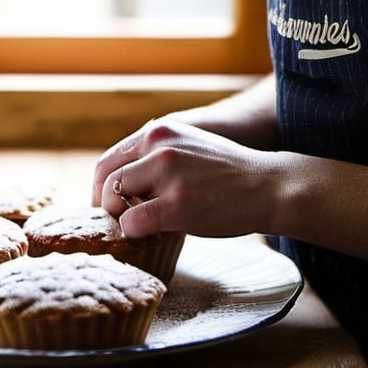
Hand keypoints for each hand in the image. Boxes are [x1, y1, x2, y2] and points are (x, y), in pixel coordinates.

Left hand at [92, 116, 274, 239]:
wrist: (268, 186)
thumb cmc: (227, 174)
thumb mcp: (187, 146)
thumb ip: (154, 157)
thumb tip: (117, 185)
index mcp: (158, 131)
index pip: (108, 160)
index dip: (100, 188)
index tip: (105, 207)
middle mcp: (159, 145)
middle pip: (106, 180)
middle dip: (104, 207)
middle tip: (115, 225)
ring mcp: (168, 174)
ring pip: (115, 200)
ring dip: (121, 219)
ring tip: (140, 228)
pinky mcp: (177, 204)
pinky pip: (133, 223)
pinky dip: (134, 234)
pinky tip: (152, 236)